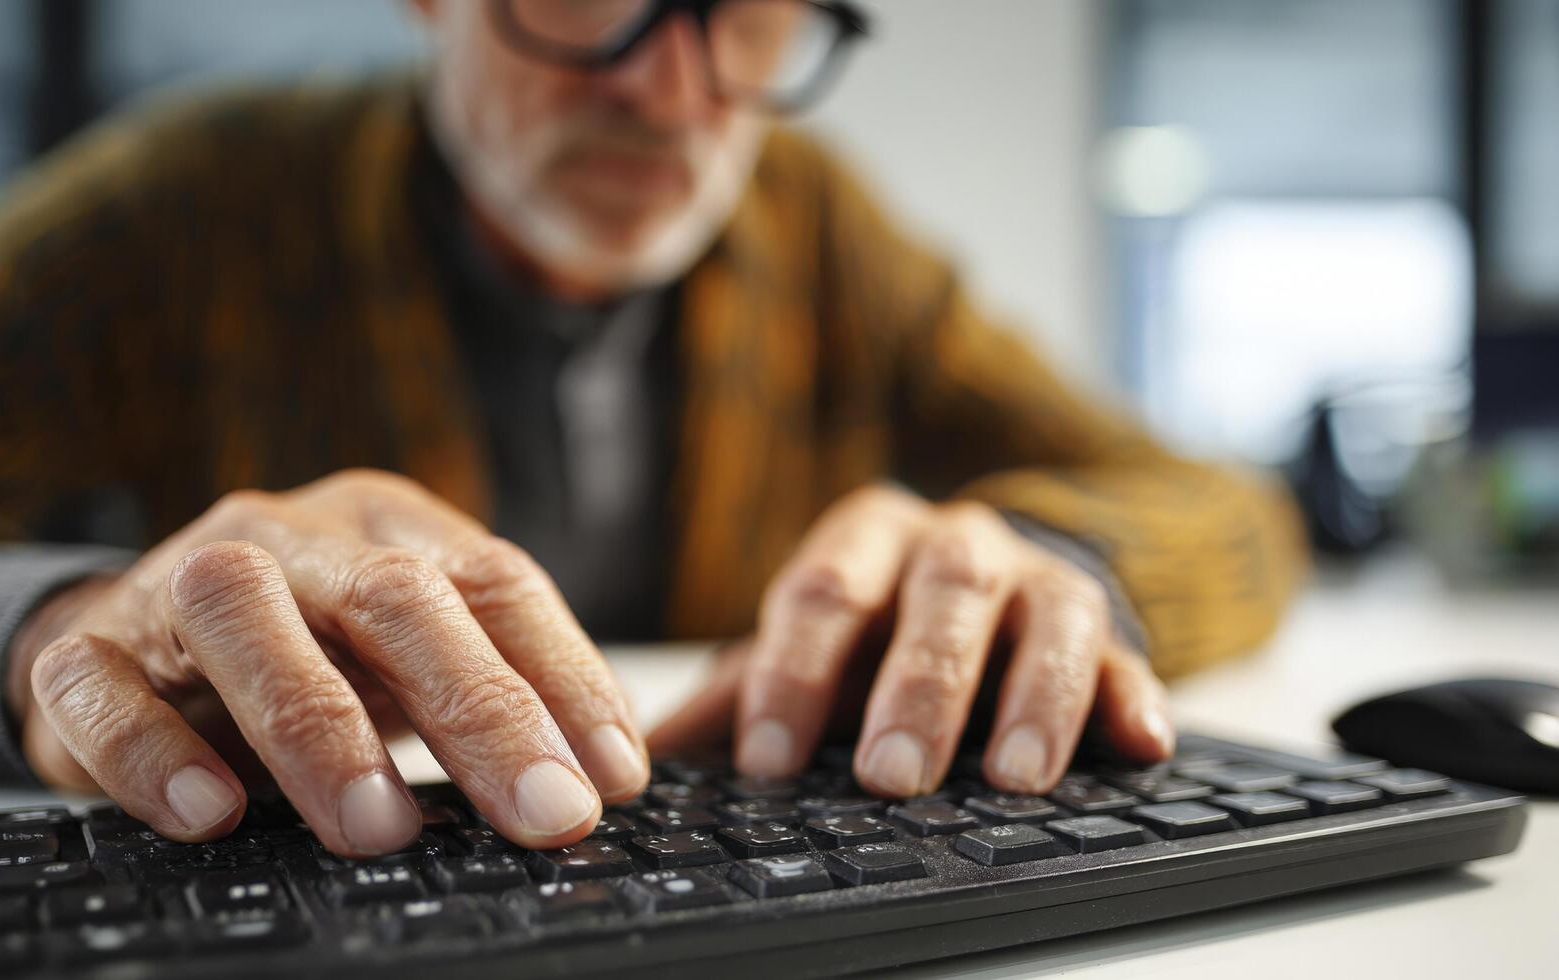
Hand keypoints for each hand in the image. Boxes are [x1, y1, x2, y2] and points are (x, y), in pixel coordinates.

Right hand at [4, 469, 647, 855]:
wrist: (128, 643)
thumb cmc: (304, 656)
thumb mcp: (403, 659)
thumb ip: (489, 695)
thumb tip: (598, 780)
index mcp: (388, 526)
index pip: (495, 583)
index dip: (563, 676)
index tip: (611, 775)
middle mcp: (291, 534)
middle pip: (393, 598)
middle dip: (477, 708)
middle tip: (540, 810)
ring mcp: (177, 579)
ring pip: (242, 614)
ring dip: (317, 724)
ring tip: (380, 826)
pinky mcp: (84, 650)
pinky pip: (101, 688)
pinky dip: (154, 754)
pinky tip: (211, 814)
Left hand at [649, 486, 1173, 796]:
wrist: (990, 584)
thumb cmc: (878, 628)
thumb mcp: (808, 647)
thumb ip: (738, 694)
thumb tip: (636, 756)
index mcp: (865, 539)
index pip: (822, 594)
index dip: (791, 675)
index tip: (767, 760)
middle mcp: (956, 545)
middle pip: (936, 599)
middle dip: (915, 687)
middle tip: (887, 773)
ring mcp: (1037, 582)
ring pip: (1042, 621)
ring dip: (1030, 698)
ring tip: (1012, 778)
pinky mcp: (1109, 628)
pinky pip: (1129, 655)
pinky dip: (1133, 696)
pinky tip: (1139, 742)